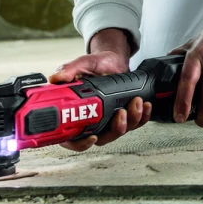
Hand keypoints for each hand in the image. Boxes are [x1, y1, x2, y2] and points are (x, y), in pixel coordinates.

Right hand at [49, 28, 150, 150]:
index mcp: (76, 115)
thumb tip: (57, 78)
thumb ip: (69, 70)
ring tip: (135, 103)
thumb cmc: (94, 66)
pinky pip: (135, 122)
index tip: (91, 137)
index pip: (73, 139)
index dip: (81, 144)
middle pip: (102, 138)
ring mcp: (109, 119)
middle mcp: (92, 121)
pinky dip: (142, 116)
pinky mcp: (124, 115)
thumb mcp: (81, 65)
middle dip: (114, 130)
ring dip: (131, 120)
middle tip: (120, 114)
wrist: (111, 60)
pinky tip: (145, 106)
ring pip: (120, 131)